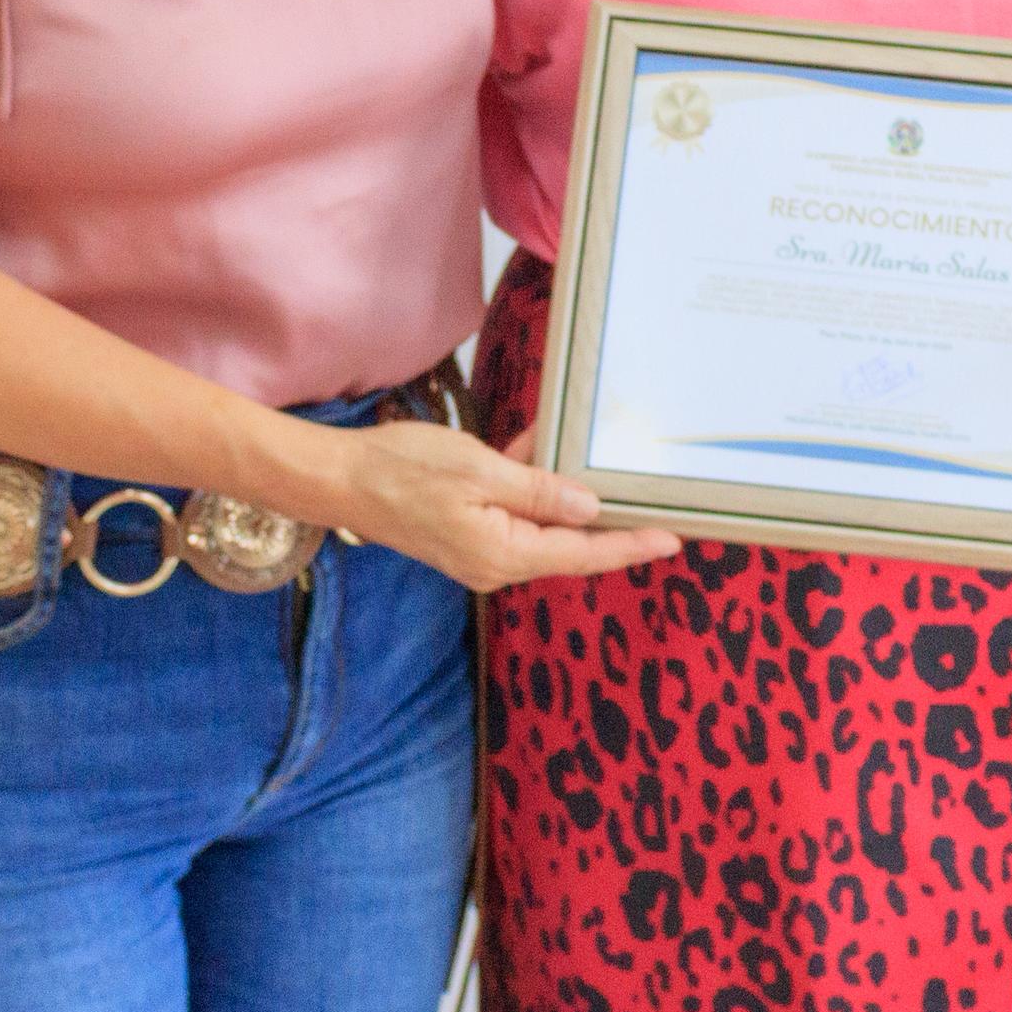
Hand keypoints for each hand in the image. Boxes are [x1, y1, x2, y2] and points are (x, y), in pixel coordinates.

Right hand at [304, 418, 680, 591]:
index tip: (672, 539)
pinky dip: (532, 486)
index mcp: (503, 554)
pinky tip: (544, 448)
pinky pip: (514, 513)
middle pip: (568, 546)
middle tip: (660, 508)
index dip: (629, 545)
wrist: (340, 479)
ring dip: (570, 499)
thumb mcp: (479, 470)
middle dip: (611, 526)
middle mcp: (496, 563)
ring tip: (615, 477)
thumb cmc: (403, 470)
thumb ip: (539, 490)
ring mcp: (481, 551)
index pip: (581, 554)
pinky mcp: (467, 533)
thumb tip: (589, 507)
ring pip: (543, 526)